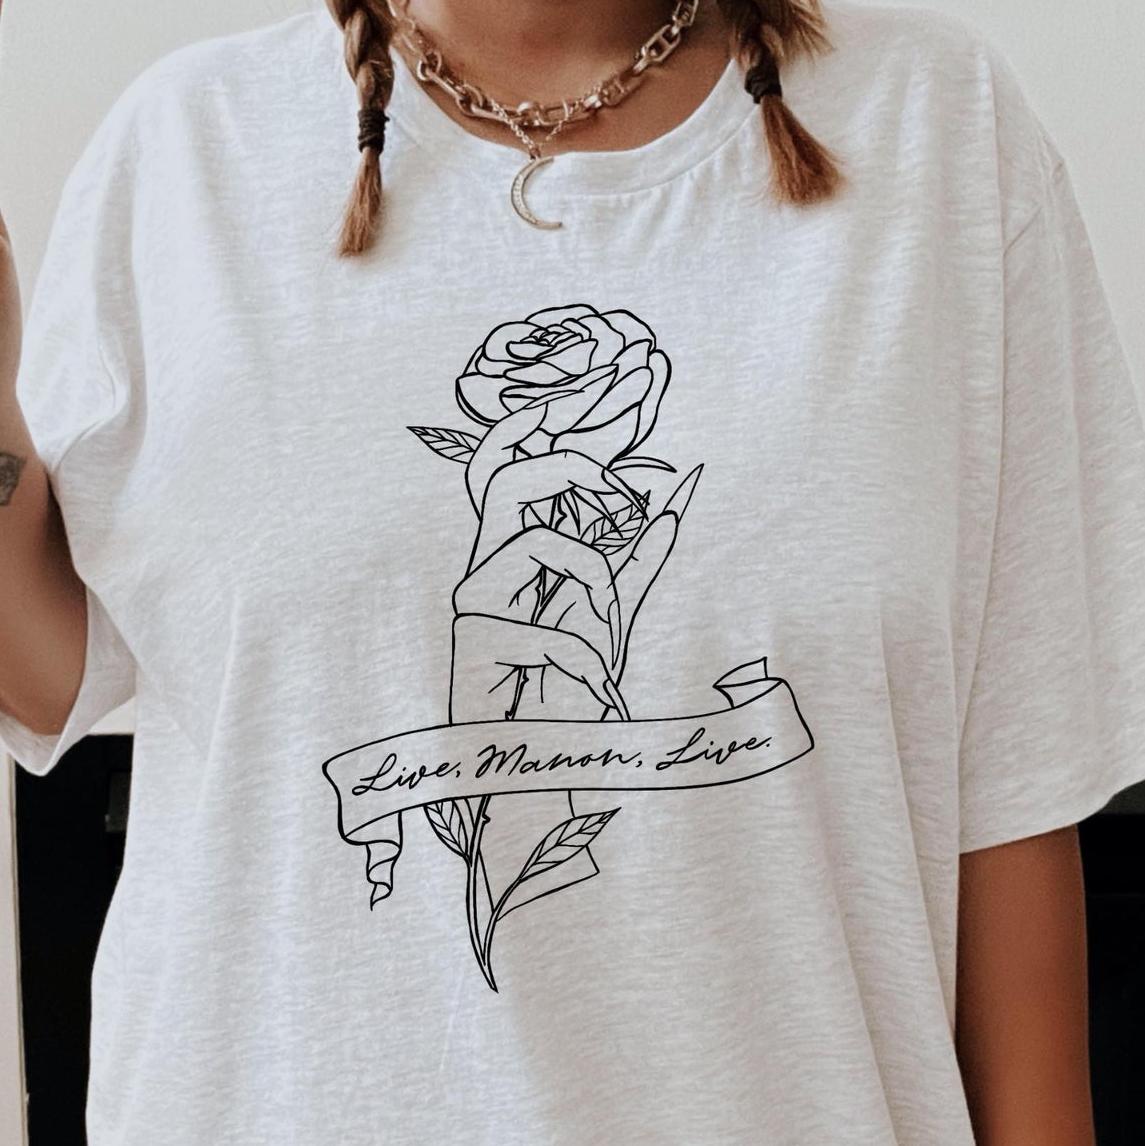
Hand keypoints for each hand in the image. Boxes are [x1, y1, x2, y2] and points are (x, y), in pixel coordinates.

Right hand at [448, 405, 698, 724]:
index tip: (586, 382)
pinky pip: (550, 630)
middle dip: (567, 468)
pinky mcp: (471, 645)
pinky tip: (596, 690)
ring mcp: (471, 603)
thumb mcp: (611, 614)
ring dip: (593, 583)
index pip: (509, 465)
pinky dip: (586, 658)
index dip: (532, 422)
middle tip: (622, 496)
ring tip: (606, 630)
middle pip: (500, 477)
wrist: (527, 763)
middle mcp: (483, 566)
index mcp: (512, 550)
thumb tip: (673, 498)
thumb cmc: (562, 690)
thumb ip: (638, 557)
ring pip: (536, 544)